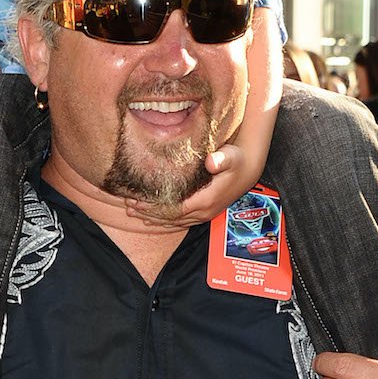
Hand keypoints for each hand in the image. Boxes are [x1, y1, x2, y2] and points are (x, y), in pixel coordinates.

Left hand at [124, 142, 255, 227]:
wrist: (249, 169)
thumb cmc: (237, 160)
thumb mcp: (231, 156)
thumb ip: (222, 159)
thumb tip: (212, 162)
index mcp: (207, 200)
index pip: (175, 209)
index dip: (155, 208)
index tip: (137, 201)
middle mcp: (204, 211)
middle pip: (171, 218)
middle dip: (149, 213)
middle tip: (128, 206)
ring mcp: (204, 214)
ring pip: (174, 222)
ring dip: (153, 218)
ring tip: (132, 212)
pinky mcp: (204, 213)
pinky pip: (181, 221)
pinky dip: (164, 220)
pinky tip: (150, 218)